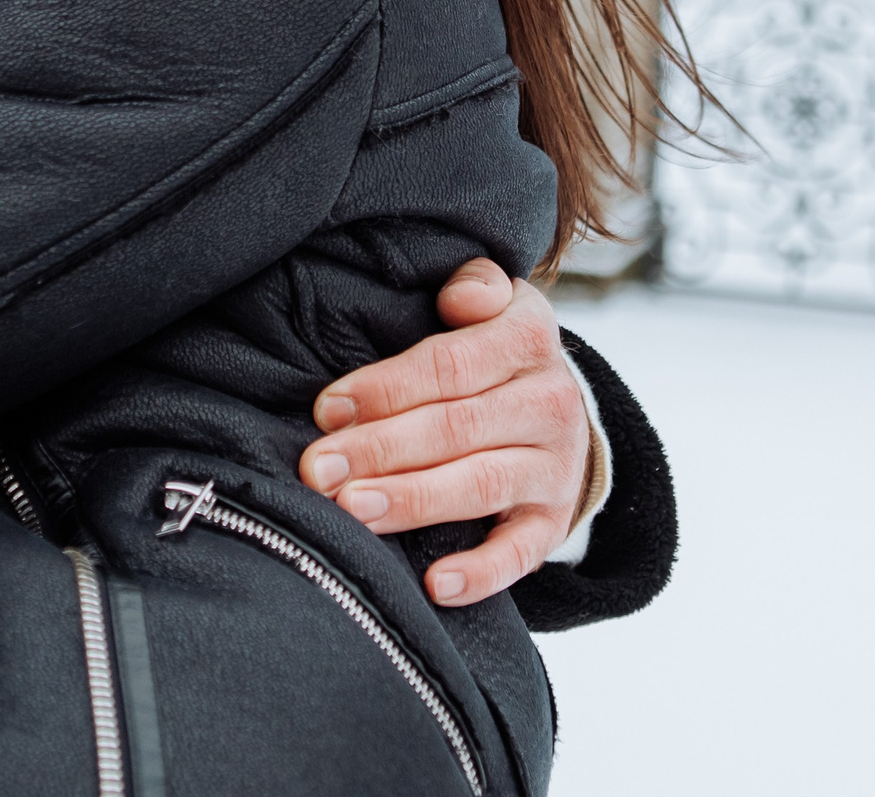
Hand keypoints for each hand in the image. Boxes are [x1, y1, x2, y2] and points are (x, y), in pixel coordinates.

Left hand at [299, 258, 591, 607]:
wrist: (557, 407)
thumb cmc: (491, 352)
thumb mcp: (493, 303)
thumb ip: (475, 288)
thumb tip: (458, 299)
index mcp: (529, 338)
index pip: (451, 365)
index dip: (386, 387)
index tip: (326, 409)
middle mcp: (551, 402)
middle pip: (457, 427)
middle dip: (380, 449)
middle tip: (318, 470)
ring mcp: (555, 468)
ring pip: (481, 484)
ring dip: (414, 500)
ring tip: (353, 511)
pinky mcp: (551, 522)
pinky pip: (521, 553)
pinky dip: (482, 573)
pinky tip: (435, 585)